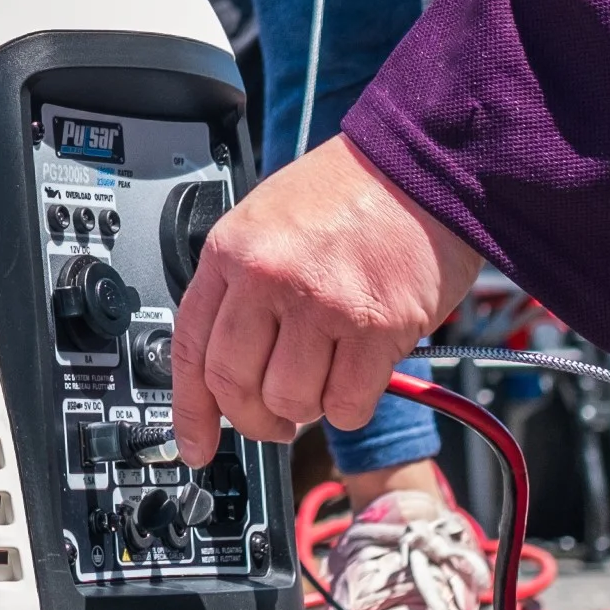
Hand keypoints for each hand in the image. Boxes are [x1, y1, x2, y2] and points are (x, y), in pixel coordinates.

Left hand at [169, 134, 481, 462]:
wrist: (420, 166)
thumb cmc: (350, 190)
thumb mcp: (267, 219)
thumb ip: (241, 284)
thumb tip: (225, 361)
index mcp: (233, 250)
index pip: (190, 346)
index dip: (189, 409)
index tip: (196, 444)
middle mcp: (268, 277)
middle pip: (235, 386)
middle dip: (254, 420)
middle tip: (274, 422)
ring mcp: (322, 304)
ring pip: (291, 403)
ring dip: (308, 407)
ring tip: (327, 374)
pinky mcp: (376, 327)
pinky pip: (347, 405)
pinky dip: (351, 404)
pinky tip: (360, 370)